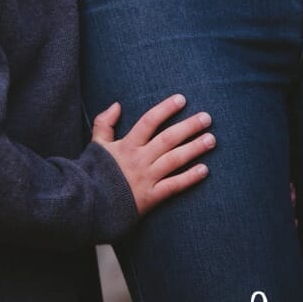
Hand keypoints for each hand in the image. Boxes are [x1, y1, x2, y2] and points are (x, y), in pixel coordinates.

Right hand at [92, 95, 213, 215]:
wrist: (91, 202)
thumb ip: (104, 123)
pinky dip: (190, 177)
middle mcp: (139, 159)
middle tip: (207, 118)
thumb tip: (116, 105)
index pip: (149, 121)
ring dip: (194, 148)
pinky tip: (205, 170)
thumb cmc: (94, 171)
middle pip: (167, 139)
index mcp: (126, 145)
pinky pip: (174, 185)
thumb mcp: (96, 144)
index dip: (165, 109)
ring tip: (211, 139)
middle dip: (188, 127)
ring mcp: (147, 177)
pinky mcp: (152, 196)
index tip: (181, 99)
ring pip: (175, 160)